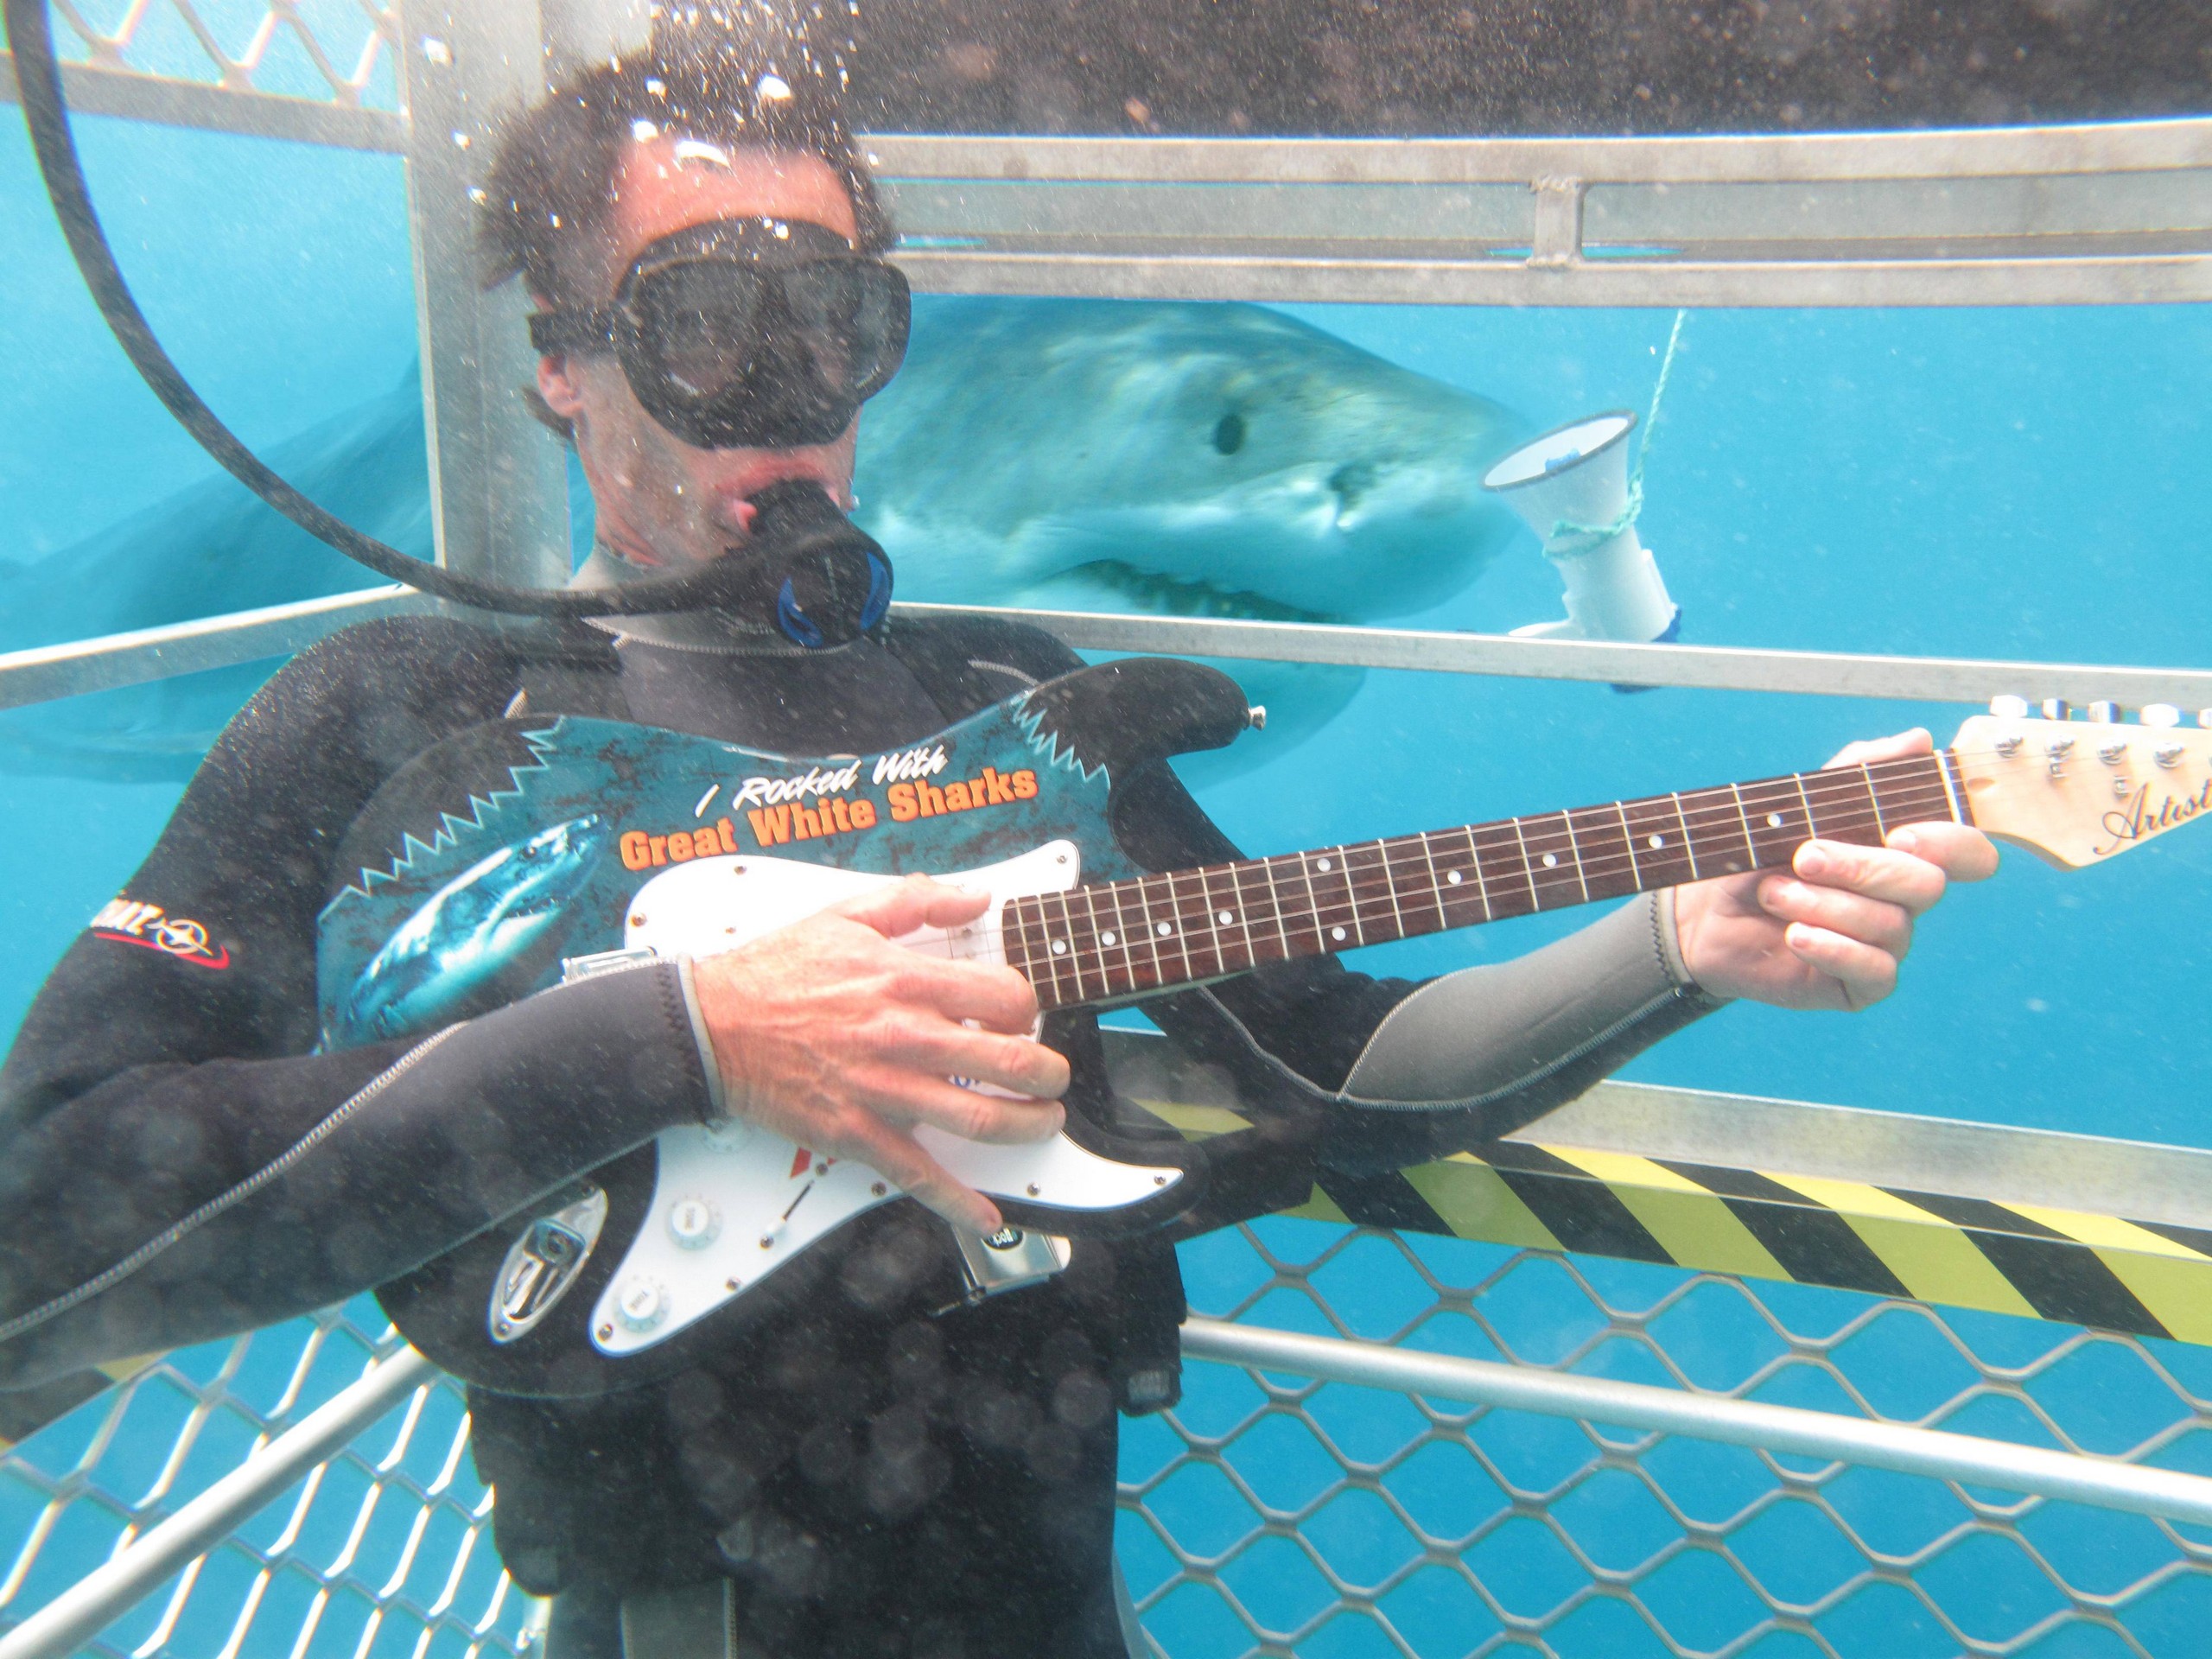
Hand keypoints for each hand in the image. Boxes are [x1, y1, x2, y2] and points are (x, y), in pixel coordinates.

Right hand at [688, 875, 1069, 1232]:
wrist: (713, 1026)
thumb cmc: (776, 971)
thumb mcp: (847, 915)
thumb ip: (918, 901)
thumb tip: (975, 897)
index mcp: (905, 980)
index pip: (1003, 997)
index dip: (1028, 1007)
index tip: (1024, 1015)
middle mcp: (902, 1036)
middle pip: (1008, 1061)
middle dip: (1048, 1073)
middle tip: (1055, 1076)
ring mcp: (882, 1090)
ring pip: (978, 1119)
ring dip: (1027, 1126)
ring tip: (1043, 1122)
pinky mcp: (855, 1133)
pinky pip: (916, 1174)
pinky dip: (957, 1201)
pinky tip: (985, 1214)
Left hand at [1672, 729, 1999, 1010]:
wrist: (1706, 910)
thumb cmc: (1761, 854)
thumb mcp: (1802, 802)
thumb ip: (1859, 769)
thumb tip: (1920, 740)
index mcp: (1903, 853)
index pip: (1966, 852)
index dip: (1948, 844)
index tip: (1895, 834)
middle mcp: (1904, 900)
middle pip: (1926, 886)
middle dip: (1860, 868)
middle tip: (1803, 859)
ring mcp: (1887, 944)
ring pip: (1890, 926)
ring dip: (1822, 905)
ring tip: (1773, 893)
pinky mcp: (1862, 984)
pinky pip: (1874, 970)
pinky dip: (1832, 948)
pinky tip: (1795, 936)